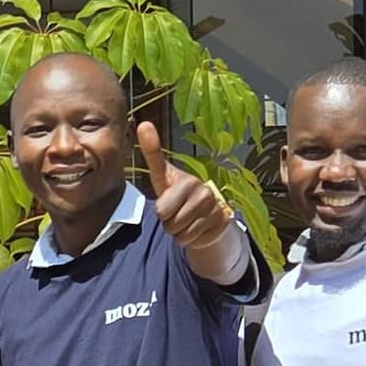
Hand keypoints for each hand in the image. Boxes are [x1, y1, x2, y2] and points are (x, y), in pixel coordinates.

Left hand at [140, 124, 233, 255]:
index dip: (162, 210)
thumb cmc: (179, 193)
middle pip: (169, 224)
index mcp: (187, 182)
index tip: (170, 200)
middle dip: (169, 223)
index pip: (162, 210)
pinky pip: (194, 242)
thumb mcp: (163, 176)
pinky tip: (198, 227)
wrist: (207, 211)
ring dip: (180, 233)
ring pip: (181, 235)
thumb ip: (153, 152)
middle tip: (177, 212)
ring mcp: (215, 209)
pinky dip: (193, 240)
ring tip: (187, 219)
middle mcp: (204, 193)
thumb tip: (143, 123)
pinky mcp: (222, 224)